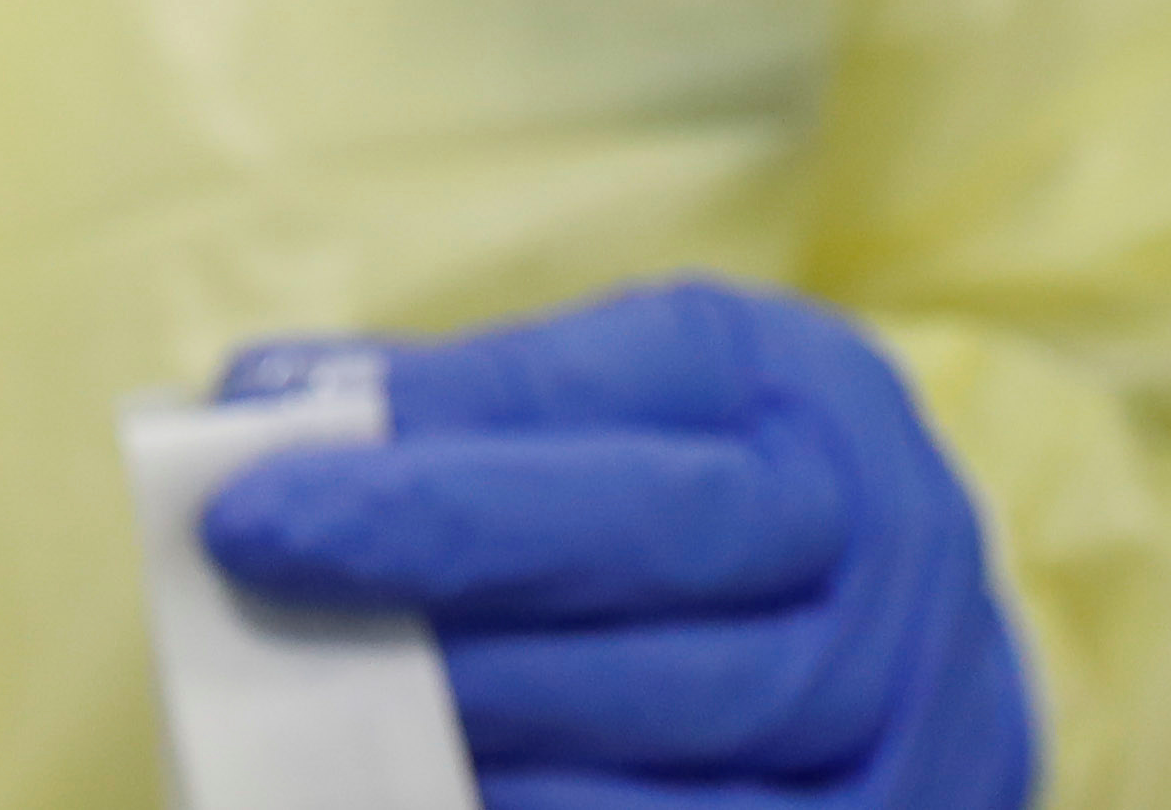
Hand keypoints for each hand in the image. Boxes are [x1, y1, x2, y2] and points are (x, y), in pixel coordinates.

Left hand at [198, 280, 1034, 809]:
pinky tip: (432, 800)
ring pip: (697, 734)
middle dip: (448, 562)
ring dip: (496, 726)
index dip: (429, 460)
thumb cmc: (717, 505)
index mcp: (807, 400)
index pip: (608, 416)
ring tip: (330, 715)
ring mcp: (910, 719)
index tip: (252, 496)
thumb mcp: (625, 405)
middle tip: (268, 569)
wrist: (918, 654)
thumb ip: (455, 407)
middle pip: (661, 551)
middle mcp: (888, 548)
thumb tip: (254, 413)